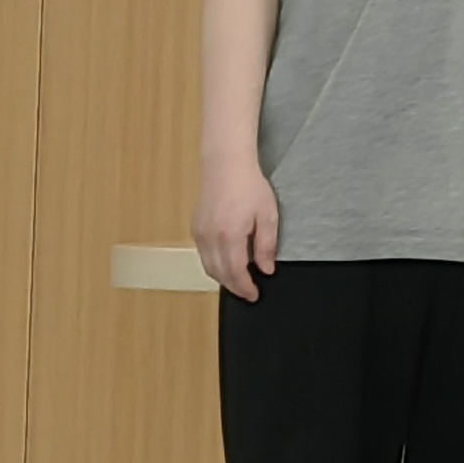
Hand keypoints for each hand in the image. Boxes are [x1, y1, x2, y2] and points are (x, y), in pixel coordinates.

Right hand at [193, 158, 280, 303]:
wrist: (226, 167)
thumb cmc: (250, 187)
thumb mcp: (267, 216)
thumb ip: (266, 245)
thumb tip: (266, 269)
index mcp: (230, 235)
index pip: (235, 272)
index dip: (245, 288)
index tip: (254, 296)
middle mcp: (210, 237)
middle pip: (219, 273)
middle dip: (234, 287)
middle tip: (248, 293)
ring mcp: (200, 233)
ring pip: (208, 266)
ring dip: (223, 278)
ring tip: (239, 282)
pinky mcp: (196, 228)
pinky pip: (203, 255)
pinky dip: (214, 265)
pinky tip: (227, 264)